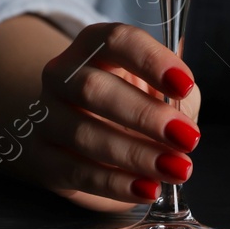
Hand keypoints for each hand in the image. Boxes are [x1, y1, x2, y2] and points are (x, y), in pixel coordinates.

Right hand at [28, 22, 202, 212]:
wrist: (88, 136)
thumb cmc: (134, 102)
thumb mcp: (161, 89)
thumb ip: (177, 94)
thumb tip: (185, 110)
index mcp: (94, 45)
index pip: (116, 40)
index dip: (152, 61)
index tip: (185, 86)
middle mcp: (62, 74)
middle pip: (94, 88)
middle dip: (145, 115)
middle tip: (187, 138)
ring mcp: (46, 116)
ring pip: (83, 134)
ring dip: (135, 154)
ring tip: (176, 169)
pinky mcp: (42, 157)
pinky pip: (76, 171)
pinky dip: (116, 183)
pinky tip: (148, 188)